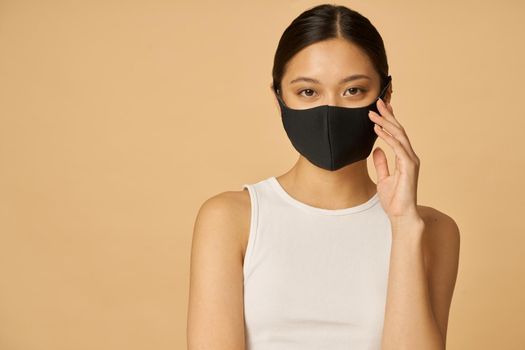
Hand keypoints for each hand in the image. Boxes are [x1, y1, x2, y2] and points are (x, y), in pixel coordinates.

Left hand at [368, 98, 422, 224]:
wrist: (400, 215)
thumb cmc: (394, 200)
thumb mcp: (383, 179)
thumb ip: (381, 164)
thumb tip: (376, 150)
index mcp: (404, 158)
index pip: (397, 135)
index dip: (389, 121)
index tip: (380, 109)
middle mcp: (410, 156)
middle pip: (399, 130)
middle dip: (388, 116)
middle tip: (377, 103)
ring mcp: (411, 161)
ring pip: (399, 135)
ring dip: (385, 123)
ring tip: (373, 114)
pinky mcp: (409, 167)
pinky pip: (397, 147)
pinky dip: (387, 137)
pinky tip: (378, 129)